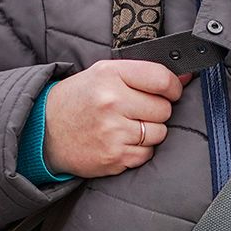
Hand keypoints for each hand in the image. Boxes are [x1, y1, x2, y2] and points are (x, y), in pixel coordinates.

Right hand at [42, 59, 185, 177]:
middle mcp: (112, 102)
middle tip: (139, 111)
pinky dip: (140, 150)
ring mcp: (113, 132)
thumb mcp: (104, 74)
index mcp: (110, 75)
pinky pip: (147, 154)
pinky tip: (122, 141)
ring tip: (128, 126)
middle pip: (164, 109)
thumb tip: (185, 76)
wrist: (45, 130)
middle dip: (158, 111)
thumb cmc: (80, 99)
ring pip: (159, 133)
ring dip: (150, 131)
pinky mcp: (113, 157)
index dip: (173, 87)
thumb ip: (143, 73)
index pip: (161, 79)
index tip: (170, 91)